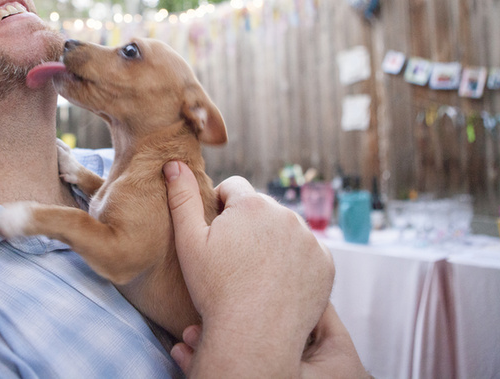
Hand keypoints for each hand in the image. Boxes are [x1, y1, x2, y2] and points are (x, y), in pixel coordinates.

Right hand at [163, 161, 336, 376]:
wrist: (254, 335)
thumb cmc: (215, 289)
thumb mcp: (189, 242)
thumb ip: (182, 198)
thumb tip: (174, 163)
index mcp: (252, 204)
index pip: (233, 187)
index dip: (220, 207)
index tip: (216, 233)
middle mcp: (286, 214)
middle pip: (261, 208)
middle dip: (247, 223)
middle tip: (234, 257)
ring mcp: (309, 239)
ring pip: (284, 228)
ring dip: (272, 239)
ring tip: (255, 271)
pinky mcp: (325, 263)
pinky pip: (307, 251)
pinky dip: (294, 260)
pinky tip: (277, 281)